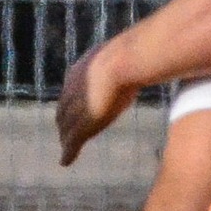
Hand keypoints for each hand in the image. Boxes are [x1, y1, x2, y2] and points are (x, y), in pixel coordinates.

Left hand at [56, 42, 135, 166]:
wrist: (123, 62)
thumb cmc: (131, 55)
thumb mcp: (124, 54)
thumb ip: (128, 57)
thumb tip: (147, 48)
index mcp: (81, 71)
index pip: (71, 91)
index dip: (70, 102)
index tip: (71, 110)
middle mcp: (72, 90)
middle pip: (63, 110)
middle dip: (63, 121)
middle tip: (64, 131)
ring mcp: (76, 107)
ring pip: (66, 127)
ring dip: (65, 137)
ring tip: (66, 147)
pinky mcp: (82, 125)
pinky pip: (72, 142)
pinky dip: (68, 152)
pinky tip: (66, 161)